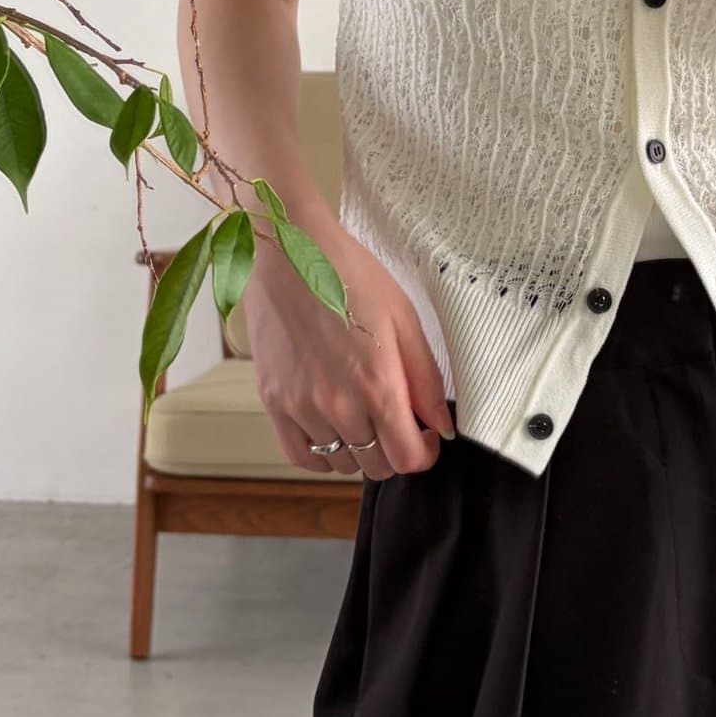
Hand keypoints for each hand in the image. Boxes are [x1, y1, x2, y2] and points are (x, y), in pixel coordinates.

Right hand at [243, 210, 453, 482]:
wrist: (290, 251)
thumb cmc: (350, 275)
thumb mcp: (404, 319)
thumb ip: (425, 379)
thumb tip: (442, 426)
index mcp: (378, 385)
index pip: (407, 459)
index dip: (424, 452)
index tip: (425, 435)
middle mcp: (339, 406)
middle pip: (376, 465)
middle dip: (394, 449)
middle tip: (396, 420)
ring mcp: (301, 407)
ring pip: (341, 463)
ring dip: (359, 450)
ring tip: (364, 415)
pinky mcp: (273, 402)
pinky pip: (301, 455)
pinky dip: (321, 453)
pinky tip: (332, 430)